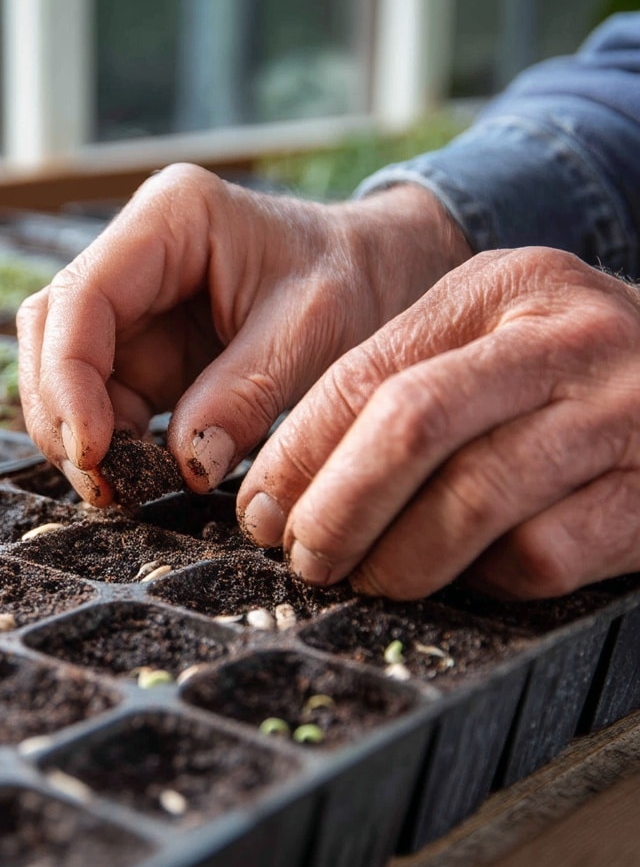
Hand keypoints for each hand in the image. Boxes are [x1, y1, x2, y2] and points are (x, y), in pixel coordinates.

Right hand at [17, 164, 469, 503]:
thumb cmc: (355, 282)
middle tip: (101, 483)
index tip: (93, 451)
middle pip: (54, 333)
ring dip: (79, 432)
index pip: (83, 298)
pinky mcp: (146, 349)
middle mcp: (137, 254)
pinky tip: (136, 475)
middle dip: (63, 412)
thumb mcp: (315, 332)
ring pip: (65, 370)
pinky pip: (101, 398)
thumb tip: (187, 464)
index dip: (70, 379)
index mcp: (171, 219)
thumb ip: (248, 392)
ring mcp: (136, 303)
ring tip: (118, 487)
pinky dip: (108, 442)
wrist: (378, 277)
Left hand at [238, 247, 639, 598]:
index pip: (366, 373)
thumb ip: (396, 388)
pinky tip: (467, 573)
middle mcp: (568, 337)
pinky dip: (482, 578)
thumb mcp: (488, 340)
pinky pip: (538, 555)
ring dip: (396, 558)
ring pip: (471, 501)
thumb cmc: (565, 375)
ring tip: (367, 577)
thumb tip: (284, 489)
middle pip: (410, 426)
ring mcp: (625, 414)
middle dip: (336, 507)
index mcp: (504, 287)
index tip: (263, 509)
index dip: (298, 454)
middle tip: (306, 556)